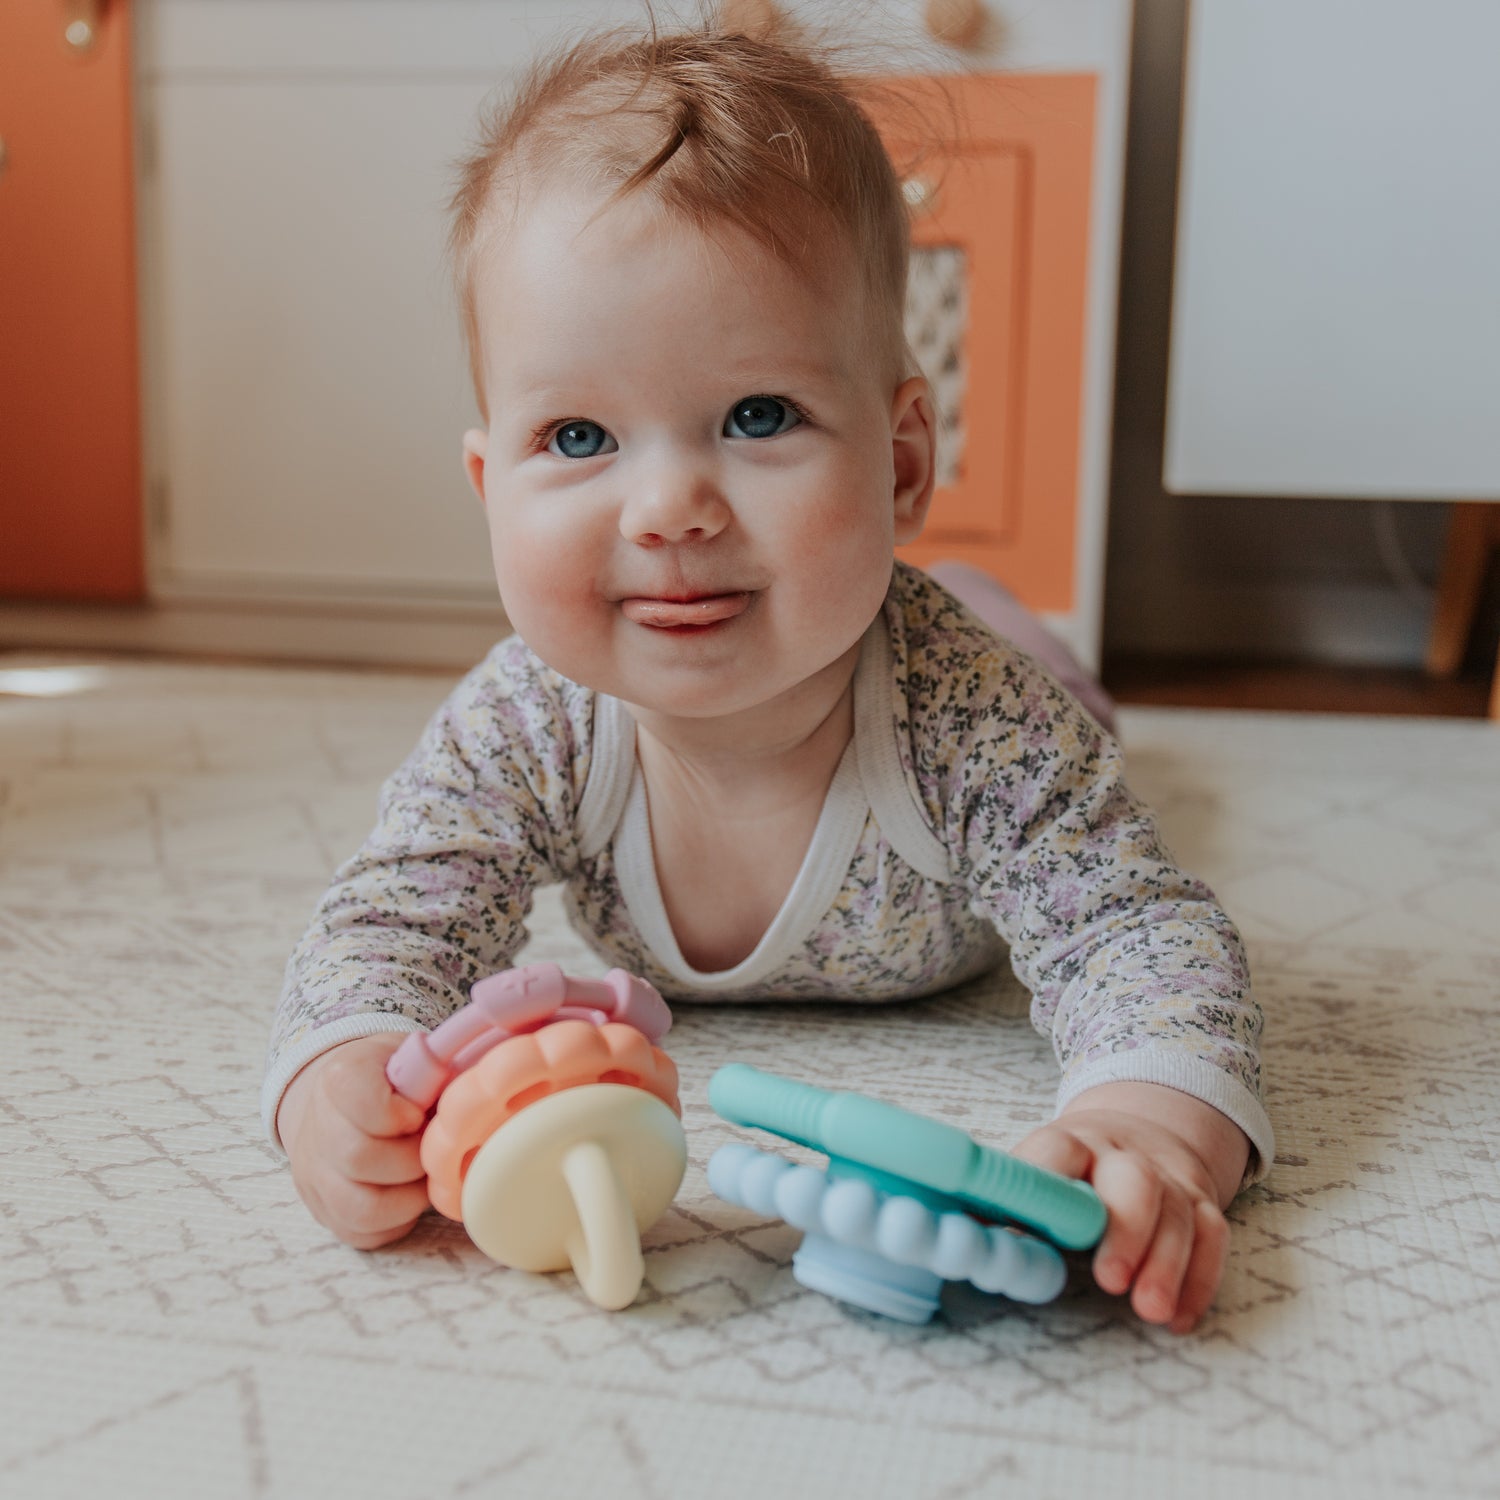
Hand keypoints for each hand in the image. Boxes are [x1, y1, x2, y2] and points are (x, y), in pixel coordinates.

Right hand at [277, 1033, 430, 1249]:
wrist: (337, 1101)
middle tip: (433, 1150)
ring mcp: (315, 1176)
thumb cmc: (391, 1078)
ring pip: (360, 1208)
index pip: (365, 1104)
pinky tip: (409, 1194)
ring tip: (426, 1177)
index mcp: (340, 1079)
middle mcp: (318, 1129)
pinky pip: (362, 1233)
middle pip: (361, 1159)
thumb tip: (478, 1094)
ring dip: (408, 1199)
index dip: (402, 1115)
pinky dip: (396, 1221)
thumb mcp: (412, 1056)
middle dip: (412, 1159)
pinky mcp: (324, 1211)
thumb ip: (438, 1071)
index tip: (420, 1114)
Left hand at [1010, 1082, 1249, 1333]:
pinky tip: (1178, 1318)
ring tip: (1149, 1311)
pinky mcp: (1201, 1200)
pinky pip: (1212, 1236)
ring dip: (1166, 1264)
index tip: (1036, 1226)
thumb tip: (953, 1241)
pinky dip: (1199, 1279)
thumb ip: (1003, 1204)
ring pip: (1179, 1210)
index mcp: (1070, 1143)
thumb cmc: (1072, 1169)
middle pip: (1134, 1179)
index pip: (1058, 1151)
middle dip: (1126, 1230)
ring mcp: (1167, 1176)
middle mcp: (1122, 1153)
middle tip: (1110, 1281)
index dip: (1050, 1184)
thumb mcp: (1037, 1172)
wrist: (1140, 1128)